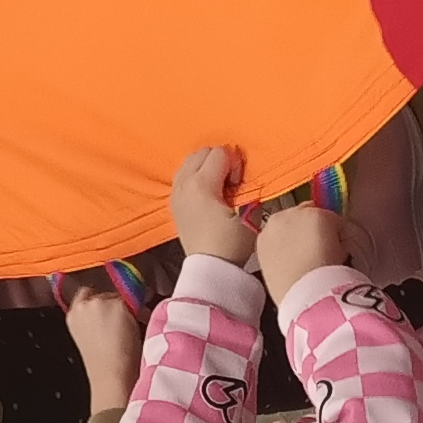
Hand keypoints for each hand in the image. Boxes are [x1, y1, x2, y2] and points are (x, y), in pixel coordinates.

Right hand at [61, 283, 141, 406]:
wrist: (110, 375)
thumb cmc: (102, 365)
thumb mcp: (89, 338)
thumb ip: (93, 320)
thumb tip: (108, 313)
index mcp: (72, 315)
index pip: (85, 295)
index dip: (99, 302)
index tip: (107, 311)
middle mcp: (83, 305)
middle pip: (103, 295)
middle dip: (113, 306)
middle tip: (120, 325)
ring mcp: (100, 302)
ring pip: (118, 298)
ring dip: (124, 309)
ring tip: (127, 332)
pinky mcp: (117, 304)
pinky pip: (132, 304)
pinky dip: (137, 315)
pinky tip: (133, 333)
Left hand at [168, 143, 252, 265]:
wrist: (209, 270)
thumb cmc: (231, 245)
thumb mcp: (249, 217)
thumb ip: (248, 190)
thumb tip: (241, 179)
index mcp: (202, 185)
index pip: (220, 153)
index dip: (235, 164)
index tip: (239, 185)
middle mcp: (184, 184)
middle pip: (202, 152)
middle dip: (219, 161)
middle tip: (231, 184)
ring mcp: (176, 192)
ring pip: (190, 161)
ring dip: (206, 167)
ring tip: (219, 188)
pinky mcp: (173, 202)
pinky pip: (183, 175)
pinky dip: (195, 176)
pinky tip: (207, 194)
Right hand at [254, 201, 345, 301]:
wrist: (303, 293)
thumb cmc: (290, 292)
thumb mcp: (278, 273)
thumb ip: (284, 258)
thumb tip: (299, 258)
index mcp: (264, 237)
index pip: (284, 230)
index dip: (300, 240)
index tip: (309, 254)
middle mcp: (277, 220)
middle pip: (301, 218)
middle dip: (312, 232)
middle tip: (322, 256)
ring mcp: (297, 214)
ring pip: (320, 218)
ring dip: (327, 234)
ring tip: (333, 259)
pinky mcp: (318, 215)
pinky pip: (338, 223)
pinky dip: (343, 237)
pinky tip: (342, 256)